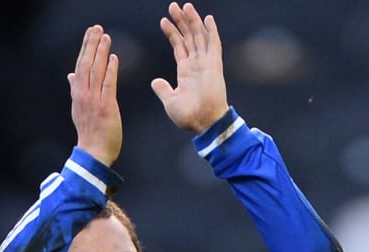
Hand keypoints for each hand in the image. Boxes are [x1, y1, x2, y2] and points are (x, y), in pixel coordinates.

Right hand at [69, 25, 121, 166]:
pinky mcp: (106, 107)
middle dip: (91, 45)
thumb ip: (75, 90)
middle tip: (96, 28)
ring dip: (100, 53)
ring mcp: (94, 101)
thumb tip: (70, 75)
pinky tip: (113, 58)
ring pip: (96, 72)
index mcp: (77, 95)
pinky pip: (108, 85)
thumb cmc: (90, 133)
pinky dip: (110, 71)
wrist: (93, 154)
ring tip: (105, 36)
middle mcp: (83, 95)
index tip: (90, 34)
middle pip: (86, 65)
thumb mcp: (79, 109)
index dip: (85, 49)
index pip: (80, 67)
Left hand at [151, 3, 228, 133]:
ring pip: (199, 36)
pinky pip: (213, 44)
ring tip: (185, 6)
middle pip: (189, 37)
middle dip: (181, 21)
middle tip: (173, 6)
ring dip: (192, 21)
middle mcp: (197, 64)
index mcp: (186, 71)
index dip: (172, 33)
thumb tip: (155, 81)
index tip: (163, 21)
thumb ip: (163, 89)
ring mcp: (206, 63)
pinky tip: (208, 18)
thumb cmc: (188, 116)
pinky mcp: (214, 65)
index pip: (179, 46)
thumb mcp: (170, 101)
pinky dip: (211, 31)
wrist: (203, 122)